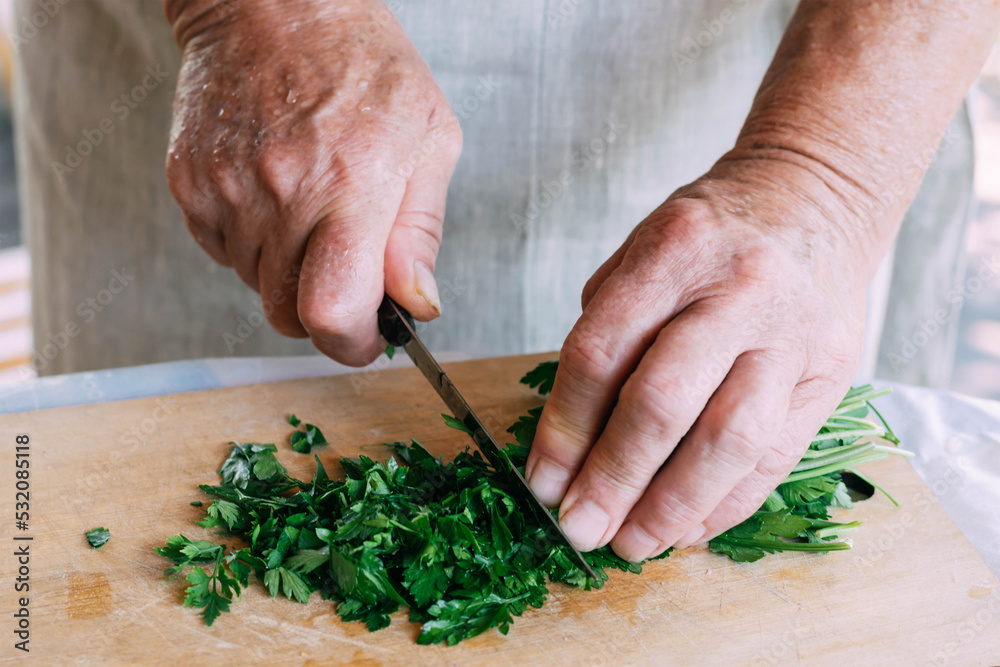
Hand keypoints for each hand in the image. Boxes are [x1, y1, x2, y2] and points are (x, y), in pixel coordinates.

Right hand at [164, 0, 461, 364]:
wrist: (272, 3)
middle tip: (348, 271)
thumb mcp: (430, 137)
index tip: (370, 338)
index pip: (334, 310)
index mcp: (353, 182)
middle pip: (289, 314)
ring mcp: (228, 188)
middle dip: (325, 313)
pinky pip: (223, 253)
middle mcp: (284, 190)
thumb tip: (416, 305)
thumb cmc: (364, 62)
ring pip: (256, 287)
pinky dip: (253, 245)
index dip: (353, 344)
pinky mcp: (190, 183)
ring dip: (288, 273)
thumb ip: (421, 233)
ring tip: (311, 209)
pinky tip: (275, 196)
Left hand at [526, 171, 868, 561]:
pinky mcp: (833, 373)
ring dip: (672, 506)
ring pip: (730, 441)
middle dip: (613, 479)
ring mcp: (794, 335)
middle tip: (579, 529)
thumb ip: (608, 335)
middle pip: (664, 403)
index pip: (602, 353)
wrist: (816, 197)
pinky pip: (776, 457)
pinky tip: (687, 528)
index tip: (541, 482)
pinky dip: (726, 504)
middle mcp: (740, 292)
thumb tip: (571, 443)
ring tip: (632, 544)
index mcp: (674, 252)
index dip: (564, 429)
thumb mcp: (640, 254)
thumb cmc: (710, 233)